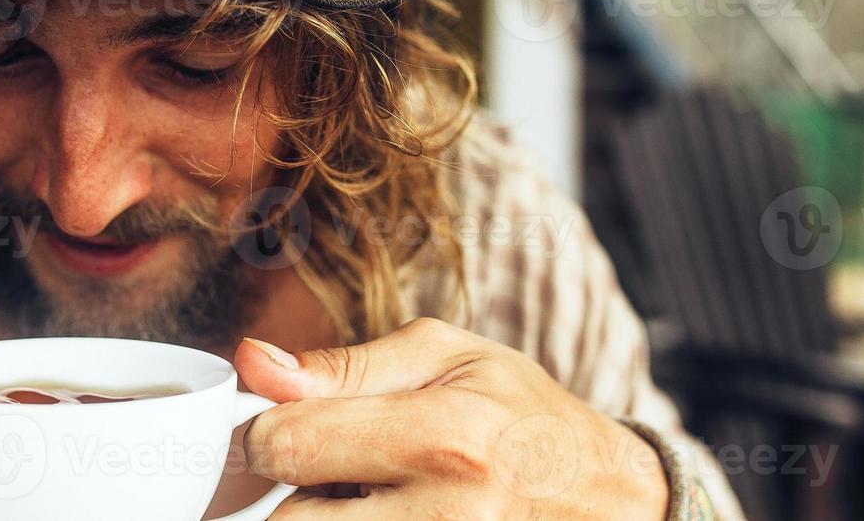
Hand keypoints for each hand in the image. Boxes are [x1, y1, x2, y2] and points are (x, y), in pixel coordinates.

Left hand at [234, 318, 670, 518]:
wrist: (611, 499)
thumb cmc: (525, 416)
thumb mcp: (446, 358)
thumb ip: (342, 367)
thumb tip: (252, 364)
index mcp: (442, 437)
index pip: (289, 445)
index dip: (266, 434)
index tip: (283, 428)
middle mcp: (445, 516)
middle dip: (294, 492)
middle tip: (335, 471)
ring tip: (371, 496)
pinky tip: (392, 517)